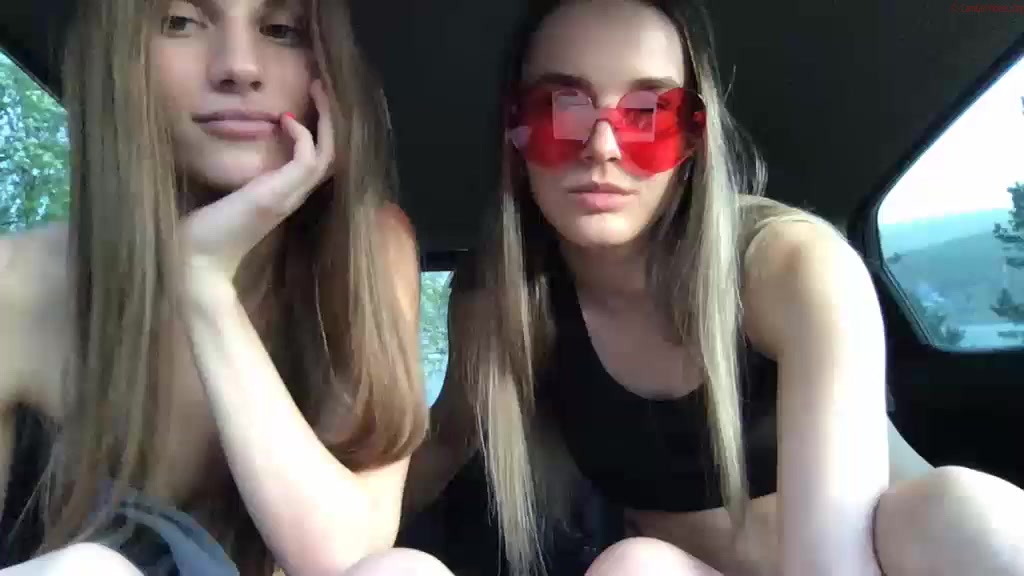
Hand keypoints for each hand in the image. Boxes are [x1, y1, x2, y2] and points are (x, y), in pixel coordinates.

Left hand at [184, 79, 334, 287]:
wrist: (195, 260)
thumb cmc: (202, 231)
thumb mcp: (225, 194)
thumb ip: (236, 176)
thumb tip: (224, 148)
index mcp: (283, 196)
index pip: (316, 161)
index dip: (317, 131)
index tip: (302, 102)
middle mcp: (292, 197)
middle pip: (331, 156)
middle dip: (329, 119)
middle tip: (321, 87)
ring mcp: (287, 197)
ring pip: (327, 156)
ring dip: (326, 121)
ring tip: (316, 90)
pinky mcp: (276, 196)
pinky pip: (307, 160)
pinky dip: (303, 136)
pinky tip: (285, 119)